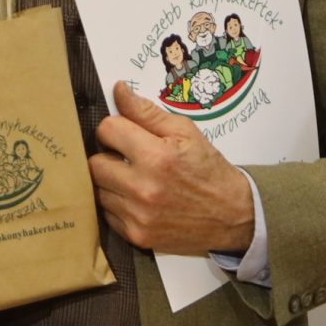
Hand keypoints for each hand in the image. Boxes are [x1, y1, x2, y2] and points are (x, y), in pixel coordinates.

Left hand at [90, 82, 256, 255]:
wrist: (231, 215)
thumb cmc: (208, 170)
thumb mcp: (186, 132)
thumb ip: (147, 112)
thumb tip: (119, 90)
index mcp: (156, 156)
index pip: (107, 130)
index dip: (116, 128)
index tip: (126, 134)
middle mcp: (143, 188)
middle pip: (95, 163)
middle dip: (109, 156)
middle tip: (130, 159)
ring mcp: (137, 215)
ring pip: (98, 190)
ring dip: (111, 182)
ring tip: (136, 180)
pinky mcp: (136, 235)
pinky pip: (107, 214)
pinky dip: (117, 205)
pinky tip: (139, 200)